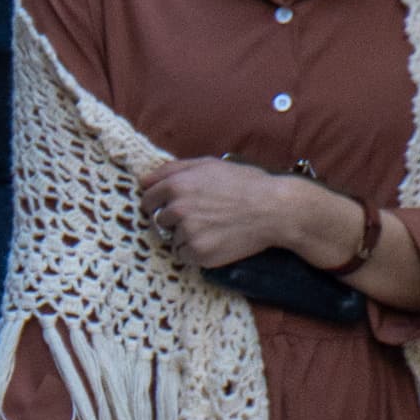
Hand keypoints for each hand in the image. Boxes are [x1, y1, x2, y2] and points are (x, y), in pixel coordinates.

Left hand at [135, 157, 343, 269]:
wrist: (274, 209)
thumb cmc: (245, 183)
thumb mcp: (209, 164)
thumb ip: (174, 169)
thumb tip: (145, 179)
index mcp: (176, 185)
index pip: (147, 198)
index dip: (156, 202)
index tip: (167, 206)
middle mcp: (177, 209)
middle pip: (159, 219)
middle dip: (173, 219)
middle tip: (200, 216)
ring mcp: (187, 233)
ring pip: (172, 238)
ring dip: (186, 236)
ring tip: (213, 228)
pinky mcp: (198, 253)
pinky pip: (184, 255)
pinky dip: (195, 251)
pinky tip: (215, 240)